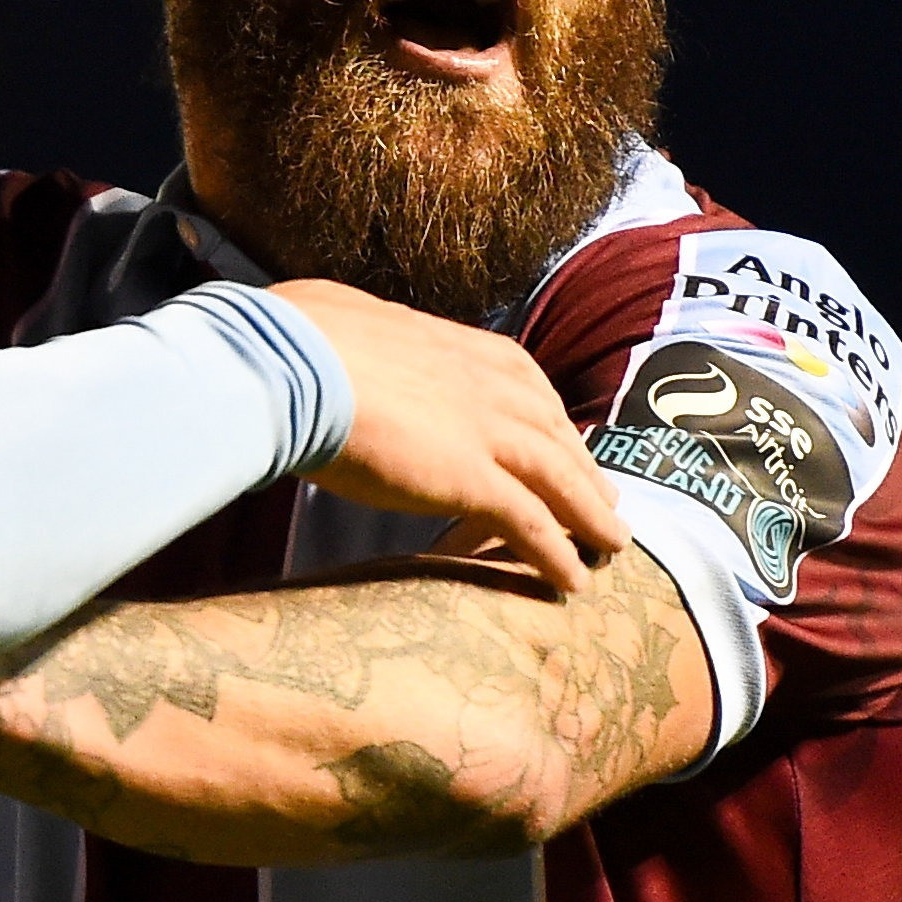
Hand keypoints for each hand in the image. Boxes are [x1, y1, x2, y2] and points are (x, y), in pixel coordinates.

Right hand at [263, 279, 626, 594]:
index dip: (546, 416)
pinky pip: (530, 522)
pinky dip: (555, 553)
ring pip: (559, 477)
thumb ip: (361, 336)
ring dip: (589, 515)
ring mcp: (486, 430)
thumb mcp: (346, 319)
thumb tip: (332, 332)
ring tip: (611, 545)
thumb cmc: (294, 335)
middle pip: (553, 430)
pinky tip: (572, 582)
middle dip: (583, 467)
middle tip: (606, 499)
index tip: (561, 438)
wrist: (290, 360)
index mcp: (457, 344)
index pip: (523, 381)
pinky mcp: (472, 478)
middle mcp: (487, 383)